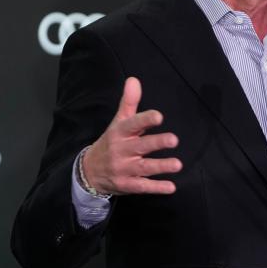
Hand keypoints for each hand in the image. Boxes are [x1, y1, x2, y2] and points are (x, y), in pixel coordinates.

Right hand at [82, 77, 181, 195]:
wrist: (89, 171)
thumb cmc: (111, 142)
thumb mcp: (118, 122)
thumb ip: (129, 102)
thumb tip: (134, 79)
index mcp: (120, 133)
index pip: (132, 124)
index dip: (145, 120)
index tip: (159, 116)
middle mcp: (121, 150)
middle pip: (140, 146)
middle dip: (157, 143)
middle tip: (174, 140)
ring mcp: (123, 169)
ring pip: (144, 168)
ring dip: (161, 166)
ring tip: (178, 164)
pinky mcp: (126, 185)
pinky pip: (142, 187)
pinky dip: (156, 188)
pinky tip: (171, 187)